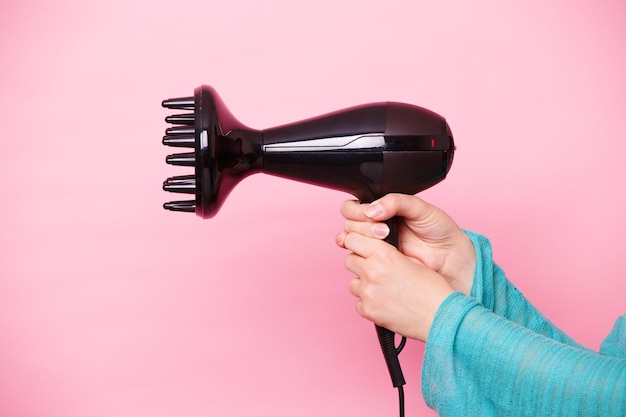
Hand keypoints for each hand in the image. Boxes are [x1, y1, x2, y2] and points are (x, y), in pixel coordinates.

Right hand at [337, 194, 475, 294]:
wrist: (452, 258)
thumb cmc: (439, 231)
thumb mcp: (420, 208)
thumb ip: (396, 202)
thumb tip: (371, 209)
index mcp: (380, 210)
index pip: (352, 208)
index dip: (358, 211)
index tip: (374, 216)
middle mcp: (372, 228)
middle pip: (348, 224)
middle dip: (362, 226)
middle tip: (385, 231)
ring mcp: (373, 248)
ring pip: (348, 242)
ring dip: (358, 240)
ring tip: (383, 240)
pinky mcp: (376, 267)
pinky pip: (357, 262)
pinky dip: (359, 258)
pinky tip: (373, 255)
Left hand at [342, 231, 453, 341]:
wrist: (440, 317)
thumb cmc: (433, 289)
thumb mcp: (413, 261)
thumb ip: (390, 255)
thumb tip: (375, 253)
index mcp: (384, 254)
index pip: (353, 239)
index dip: (357, 242)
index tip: (361, 246)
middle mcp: (372, 271)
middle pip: (349, 261)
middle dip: (360, 263)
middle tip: (375, 270)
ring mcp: (368, 293)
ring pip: (352, 283)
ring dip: (363, 284)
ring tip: (383, 289)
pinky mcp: (368, 311)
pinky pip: (359, 303)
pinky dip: (368, 304)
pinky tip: (385, 304)